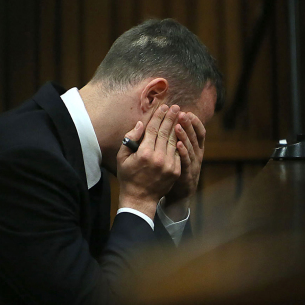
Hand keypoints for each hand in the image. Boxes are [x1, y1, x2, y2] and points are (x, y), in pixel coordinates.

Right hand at [116, 104, 183, 219]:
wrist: (140, 198)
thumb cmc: (128, 176)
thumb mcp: (122, 158)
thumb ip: (130, 139)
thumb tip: (141, 123)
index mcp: (144, 153)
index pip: (153, 129)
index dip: (158, 117)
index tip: (163, 107)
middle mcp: (158, 157)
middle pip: (166, 132)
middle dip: (171, 118)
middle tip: (176, 107)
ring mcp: (168, 165)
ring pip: (174, 141)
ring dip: (177, 127)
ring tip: (181, 116)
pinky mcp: (175, 171)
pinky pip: (178, 152)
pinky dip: (180, 142)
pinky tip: (182, 133)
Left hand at [165, 112, 205, 216]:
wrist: (179, 193)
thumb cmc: (177, 169)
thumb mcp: (180, 153)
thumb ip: (178, 139)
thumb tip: (174, 122)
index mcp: (197, 148)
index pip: (199, 132)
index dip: (195, 122)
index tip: (187, 111)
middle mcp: (197, 155)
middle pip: (195, 137)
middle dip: (189, 124)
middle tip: (182, 113)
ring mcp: (194, 165)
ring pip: (191, 147)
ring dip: (185, 136)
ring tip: (178, 125)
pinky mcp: (187, 174)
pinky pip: (185, 161)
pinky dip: (182, 152)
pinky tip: (177, 144)